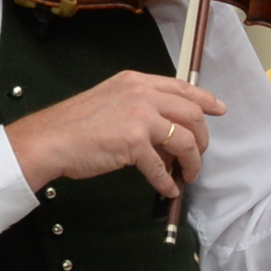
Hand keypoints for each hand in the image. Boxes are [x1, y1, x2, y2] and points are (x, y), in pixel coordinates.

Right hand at [6, 68, 231, 201]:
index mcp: (136, 82)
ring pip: (185, 140)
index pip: (181, 87)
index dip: (205, 99)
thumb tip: (164, 129)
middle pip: (191, 114)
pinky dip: (167, 182)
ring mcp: (139, 117)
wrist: (50, 138)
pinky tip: (167, 189)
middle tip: (199, 155)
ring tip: (186, 175)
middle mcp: (142, 94)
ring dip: (191, 162)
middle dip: (202, 139)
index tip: (219, 110)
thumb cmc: (74, 124)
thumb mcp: (110, 99)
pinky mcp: (134, 143)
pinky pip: (161, 167)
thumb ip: (138, 105)